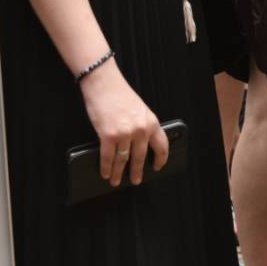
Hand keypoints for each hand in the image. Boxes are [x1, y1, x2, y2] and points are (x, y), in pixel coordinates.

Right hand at [80, 61, 167, 186]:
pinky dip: (106, 167)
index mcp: (152, 122)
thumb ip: (144, 126)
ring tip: (116, 180)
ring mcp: (125, 134)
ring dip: (119, 172)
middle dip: (138, 171)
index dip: (161, 158)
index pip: (162, 145)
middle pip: (141, 156)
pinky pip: (108, 157)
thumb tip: (141, 145)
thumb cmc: (121, 96)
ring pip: (123, 159)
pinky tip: (106, 172)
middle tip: (136, 180)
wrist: (105, 85)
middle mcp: (140, 129)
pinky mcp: (108, 135)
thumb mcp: (141, 110)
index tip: (159, 166)